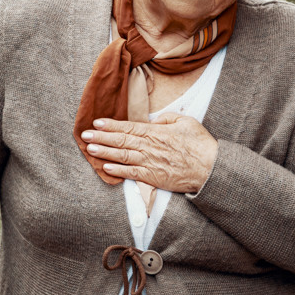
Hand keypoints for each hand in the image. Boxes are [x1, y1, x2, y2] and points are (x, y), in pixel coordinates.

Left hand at [81, 113, 217, 192]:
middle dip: (101, 137)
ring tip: (89, 148)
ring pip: (122, 156)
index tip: (97, 122)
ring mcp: (149, 162)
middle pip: (120, 140)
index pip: (128, 127)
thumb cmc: (200, 144)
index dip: (111, 125)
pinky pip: (131, 173)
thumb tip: (153, 120)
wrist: (210, 168)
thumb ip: (167, 118)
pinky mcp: (152, 177)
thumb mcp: (185, 122)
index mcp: (156, 131)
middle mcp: (149, 146)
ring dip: (104, 152)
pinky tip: (105, 167)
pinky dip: (117, 170)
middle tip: (85, 134)